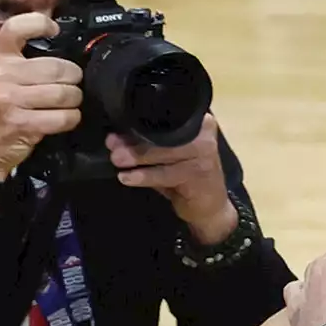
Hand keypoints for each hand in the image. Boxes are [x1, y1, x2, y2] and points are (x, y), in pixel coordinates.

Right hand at [0, 13, 82, 182]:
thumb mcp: (1, 76)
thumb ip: (25, 61)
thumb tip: (64, 48)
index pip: (17, 27)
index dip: (41, 23)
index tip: (54, 30)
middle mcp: (1, 74)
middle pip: (59, 68)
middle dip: (73, 79)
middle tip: (70, 86)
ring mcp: (10, 98)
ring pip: (65, 93)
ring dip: (74, 101)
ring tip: (66, 104)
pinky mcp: (22, 122)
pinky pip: (64, 117)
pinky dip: (71, 119)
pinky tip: (63, 119)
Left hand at [109, 114, 235, 244]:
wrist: (211, 208)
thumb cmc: (186, 180)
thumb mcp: (167, 159)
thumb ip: (145, 148)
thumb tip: (114, 140)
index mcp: (197, 123)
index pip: (167, 117)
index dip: (140, 121)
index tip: (118, 127)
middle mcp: (204, 134)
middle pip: (165, 134)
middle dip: (136, 141)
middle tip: (114, 146)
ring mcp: (205, 154)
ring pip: (165, 152)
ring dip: (138, 157)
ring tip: (117, 161)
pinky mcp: (199, 174)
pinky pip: (167, 174)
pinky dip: (145, 176)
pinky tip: (128, 178)